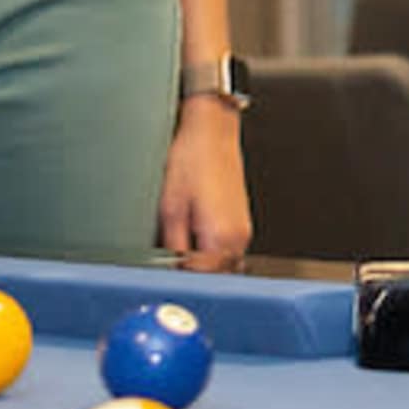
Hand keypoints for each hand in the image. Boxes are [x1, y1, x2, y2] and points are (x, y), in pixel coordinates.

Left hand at [158, 101, 249, 269]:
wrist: (211, 132)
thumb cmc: (192, 158)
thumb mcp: (169, 206)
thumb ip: (171, 243)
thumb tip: (169, 263)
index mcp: (221, 235)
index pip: (202, 275)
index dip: (181, 277)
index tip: (165, 274)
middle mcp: (238, 236)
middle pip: (217, 274)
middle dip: (195, 274)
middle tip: (171, 267)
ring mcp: (243, 229)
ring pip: (225, 264)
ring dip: (206, 265)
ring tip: (182, 254)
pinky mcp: (241, 220)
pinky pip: (229, 249)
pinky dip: (213, 252)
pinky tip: (196, 240)